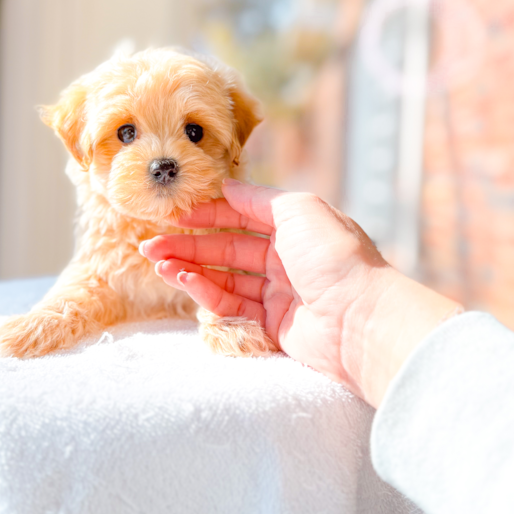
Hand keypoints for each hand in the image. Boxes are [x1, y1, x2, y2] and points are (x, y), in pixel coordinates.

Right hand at [138, 180, 460, 406]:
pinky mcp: (273, 327)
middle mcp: (288, 259)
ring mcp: (280, 294)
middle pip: (229, 248)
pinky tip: (182, 279)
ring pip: (225, 278)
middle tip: (152, 244)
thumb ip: (258, 198)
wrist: (362, 320)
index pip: (244, 215)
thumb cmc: (336, 257)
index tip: (177, 214)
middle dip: (189, 244)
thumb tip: (226, 186)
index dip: (210, 213)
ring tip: (158, 262)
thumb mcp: (298, 209)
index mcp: (297, 228)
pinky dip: (205, 292)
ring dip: (190, 268)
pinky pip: (232, 306)